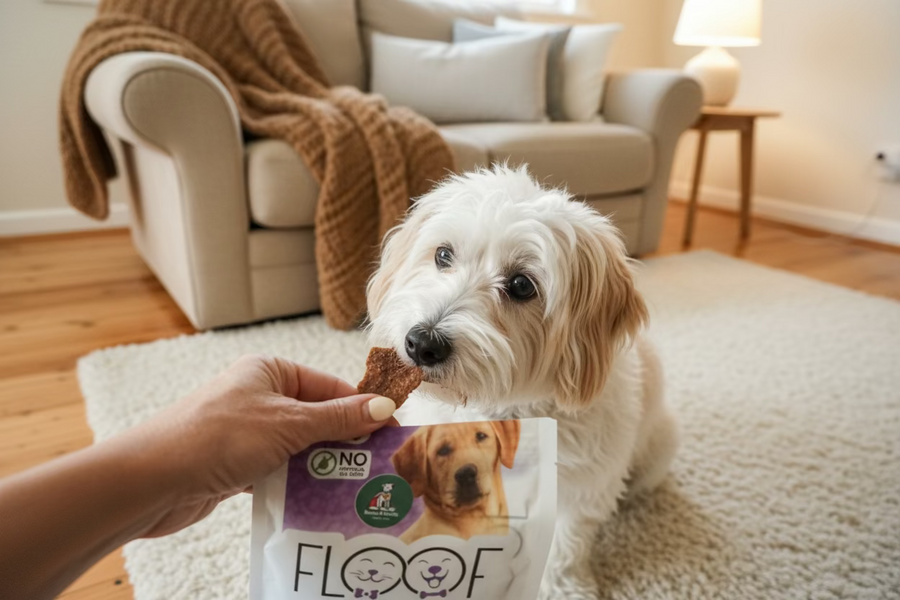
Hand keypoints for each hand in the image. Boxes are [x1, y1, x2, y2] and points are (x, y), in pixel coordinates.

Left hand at [112, 354, 396, 537]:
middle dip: (344, 442)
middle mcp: (258, 395)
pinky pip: (279, 469)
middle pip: (317, 417)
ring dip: (321, 466)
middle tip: (378, 466)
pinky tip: (319, 499)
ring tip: (355, 487)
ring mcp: (246, 430)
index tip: (392, 432)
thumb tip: (384, 407)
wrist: (151, 481)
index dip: (362, 409)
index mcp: (270, 371)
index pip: (330, 386)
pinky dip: (297, 481)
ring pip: (299, 446)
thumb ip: (338, 418)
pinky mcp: (235, 463)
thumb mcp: (288, 424)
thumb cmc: (217, 438)